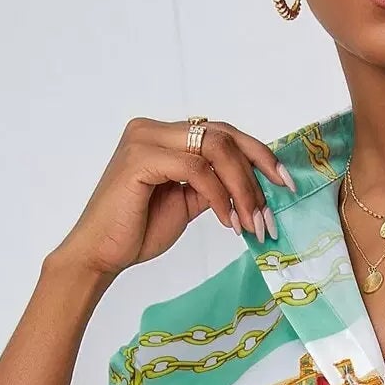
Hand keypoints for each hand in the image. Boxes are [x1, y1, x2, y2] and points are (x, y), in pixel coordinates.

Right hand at [51, 115, 295, 279]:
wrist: (100, 254)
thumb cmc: (137, 230)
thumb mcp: (186, 203)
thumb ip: (212, 185)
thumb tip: (251, 184)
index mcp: (164, 136)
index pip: (222, 133)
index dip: (258, 154)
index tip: (284, 182)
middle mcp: (153, 129)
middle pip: (224, 135)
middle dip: (258, 169)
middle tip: (276, 204)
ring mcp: (145, 139)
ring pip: (215, 148)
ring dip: (243, 188)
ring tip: (253, 222)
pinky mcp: (140, 159)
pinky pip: (196, 169)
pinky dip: (220, 196)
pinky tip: (228, 221)